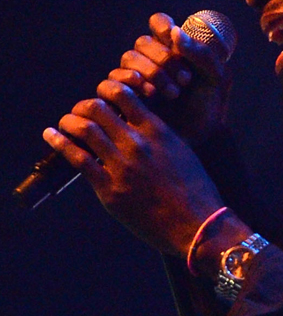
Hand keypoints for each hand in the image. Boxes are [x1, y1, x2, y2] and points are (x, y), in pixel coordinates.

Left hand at [42, 77, 224, 257]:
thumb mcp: (183, 153)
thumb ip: (160, 137)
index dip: (106, 89)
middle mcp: (138, 143)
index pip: (122, 93)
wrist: (199, 226)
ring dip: (68, 122)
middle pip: (96, 107)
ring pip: (83, 128)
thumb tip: (139, 127)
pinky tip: (51, 135)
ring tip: (64, 124)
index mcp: (158, 132)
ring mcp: (122, 166)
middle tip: (79, 113)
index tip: (102, 96)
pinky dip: (59, 142)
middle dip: (83, 107)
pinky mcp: (110, 189)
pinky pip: (77, 158)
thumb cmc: (196, 192)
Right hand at [107, 12, 232, 144]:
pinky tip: (148, 94)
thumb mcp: (216, 80)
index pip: (158, 24)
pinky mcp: (121, 97)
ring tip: (173, 93)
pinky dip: (127, 82)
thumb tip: (175, 32)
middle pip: (142, 43)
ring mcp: (134, 77)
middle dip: (163, 59)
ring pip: (127, 59)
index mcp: (174, 49)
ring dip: (150, 72)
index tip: (174, 40)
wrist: (200, 139)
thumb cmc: (209, 108)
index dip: (162, 27)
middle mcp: (151, 60)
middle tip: (185, 80)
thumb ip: (202, 54)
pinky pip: (110, 81)